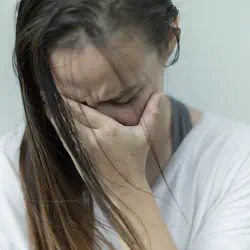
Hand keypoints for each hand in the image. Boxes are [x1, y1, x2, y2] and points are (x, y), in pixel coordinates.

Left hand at [49, 92, 166, 193]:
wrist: (122, 190)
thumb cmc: (134, 161)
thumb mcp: (145, 137)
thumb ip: (151, 116)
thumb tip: (160, 95)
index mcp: (106, 130)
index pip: (81, 110)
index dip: (67, 98)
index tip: (56, 86)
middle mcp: (90, 137)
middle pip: (67, 116)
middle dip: (56, 102)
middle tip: (44, 88)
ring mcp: (80, 148)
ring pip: (61, 126)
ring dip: (52, 113)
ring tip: (44, 100)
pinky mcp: (75, 157)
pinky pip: (62, 137)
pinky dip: (56, 126)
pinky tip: (51, 119)